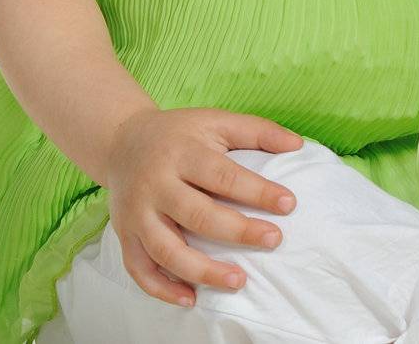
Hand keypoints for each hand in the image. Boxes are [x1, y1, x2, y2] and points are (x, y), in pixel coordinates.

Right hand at [104, 107, 305, 306]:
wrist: (121, 142)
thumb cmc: (180, 134)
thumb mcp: (216, 121)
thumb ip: (257, 131)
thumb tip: (297, 144)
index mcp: (182, 154)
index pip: (223, 176)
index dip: (257, 191)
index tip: (289, 204)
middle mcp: (156, 185)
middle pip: (196, 215)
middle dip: (237, 232)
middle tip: (274, 240)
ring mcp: (137, 213)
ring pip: (166, 250)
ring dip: (202, 271)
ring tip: (239, 281)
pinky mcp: (124, 235)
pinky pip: (139, 269)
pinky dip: (162, 289)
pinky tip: (191, 299)